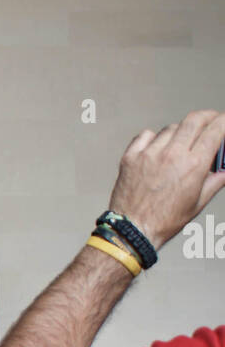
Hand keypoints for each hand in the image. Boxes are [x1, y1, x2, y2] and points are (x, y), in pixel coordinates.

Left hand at [109, 110, 224, 251]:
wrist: (132, 230)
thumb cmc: (164, 221)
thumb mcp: (198, 203)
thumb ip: (215, 182)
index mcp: (193, 166)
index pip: (215, 131)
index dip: (224, 121)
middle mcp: (172, 155)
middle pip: (194, 120)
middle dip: (207, 116)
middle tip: (210, 119)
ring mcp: (150, 154)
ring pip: (171, 128)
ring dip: (180, 132)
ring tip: (181, 145)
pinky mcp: (131, 156)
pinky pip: (146, 135)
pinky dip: (155, 137)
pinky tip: (157, 148)